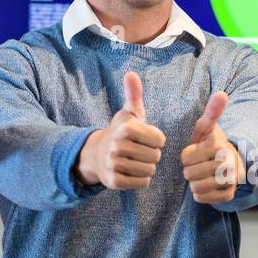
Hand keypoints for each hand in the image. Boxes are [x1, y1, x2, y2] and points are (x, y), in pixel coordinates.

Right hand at [74, 71, 165, 189]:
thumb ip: (134, 94)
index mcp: (126, 128)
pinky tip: (132, 171)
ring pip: (149, 170)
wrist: (98, 153)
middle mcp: (118, 146)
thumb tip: (131, 73)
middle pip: (155, 156)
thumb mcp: (129, 112)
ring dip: (146, 167)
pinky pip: (142, 183)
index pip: (160, 140)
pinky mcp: (114, 181)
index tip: (146, 138)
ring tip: (135, 160)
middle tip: (139, 151)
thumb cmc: (122, 132)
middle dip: (152, 155)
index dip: (157, 140)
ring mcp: (114, 164)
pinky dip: (141, 179)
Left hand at [181, 90, 244, 203]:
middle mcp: (227, 162)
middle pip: (189, 174)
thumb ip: (211, 111)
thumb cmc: (211, 143)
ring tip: (200, 174)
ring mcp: (230, 180)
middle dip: (189, 170)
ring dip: (194, 182)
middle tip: (198, 165)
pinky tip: (205, 184)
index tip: (195, 152)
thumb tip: (221, 94)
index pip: (185, 158)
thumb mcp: (207, 127)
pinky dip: (200, 194)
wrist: (231, 162)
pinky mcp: (228, 194)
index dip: (186, 156)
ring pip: (196, 187)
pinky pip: (202, 198)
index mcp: (218, 145)